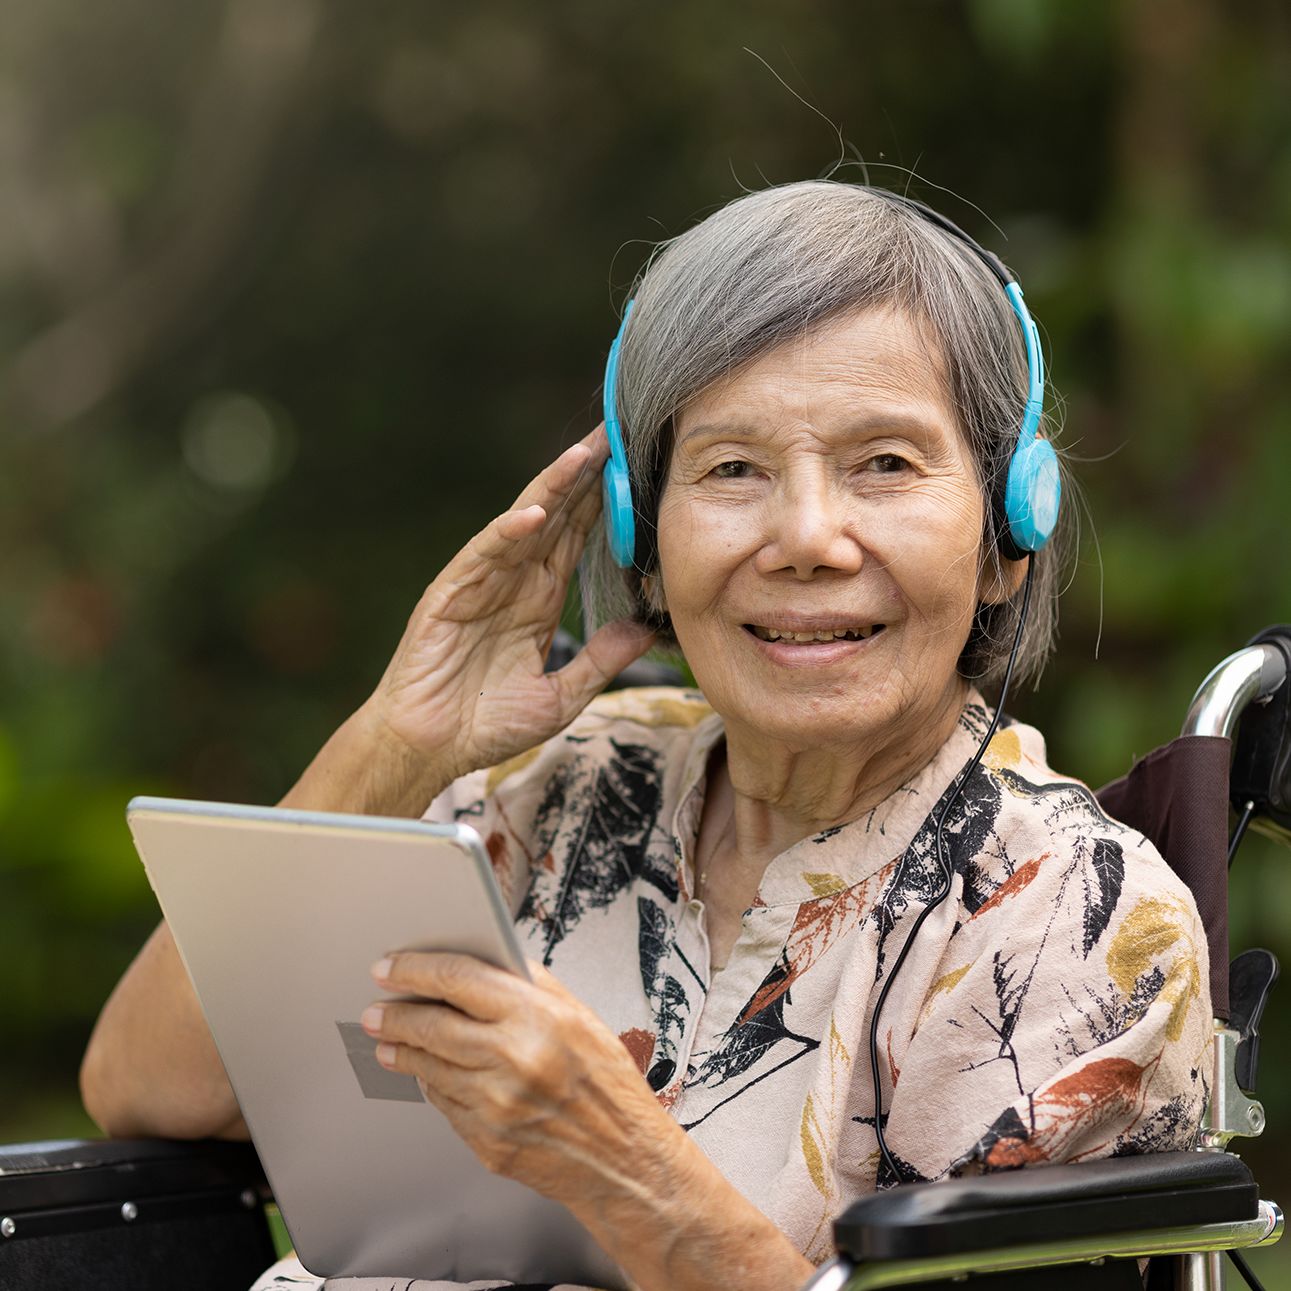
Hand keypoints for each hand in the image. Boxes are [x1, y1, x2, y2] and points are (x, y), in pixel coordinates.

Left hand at [361, 952, 680, 1208]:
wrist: (624, 1159)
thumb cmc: (607, 1085)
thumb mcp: (580, 1016)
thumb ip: (531, 984)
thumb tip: (485, 958)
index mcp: (537, 1018)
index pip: (458, 979)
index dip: (415, 969)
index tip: (390, 966)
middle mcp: (513, 1060)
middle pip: (431, 1025)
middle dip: (394, 1014)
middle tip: (376, 1008)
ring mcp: (496, 1105)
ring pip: (428, 1068)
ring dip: (402, 1051)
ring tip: (390, 1040)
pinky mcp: (486, 1142)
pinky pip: (444, 1105)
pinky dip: (433, 1085)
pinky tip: (431, 1075)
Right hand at [362, 426, 655, 786]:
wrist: (430, 749)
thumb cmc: (485, 725)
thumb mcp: (562, 696)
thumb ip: (601, 661)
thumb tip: (646, 629)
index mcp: (538, 599)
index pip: (577, 537)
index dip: (604, 502)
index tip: (635, 465)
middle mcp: (513, 582)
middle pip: (556, 516)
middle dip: (585, 475)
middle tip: (616, 429)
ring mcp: (481, 584)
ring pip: (523, 524)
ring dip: (552, 489)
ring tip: (585, 454)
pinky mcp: (450, 596)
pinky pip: (483, 557)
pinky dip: (507, 534)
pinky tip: (534, 514)